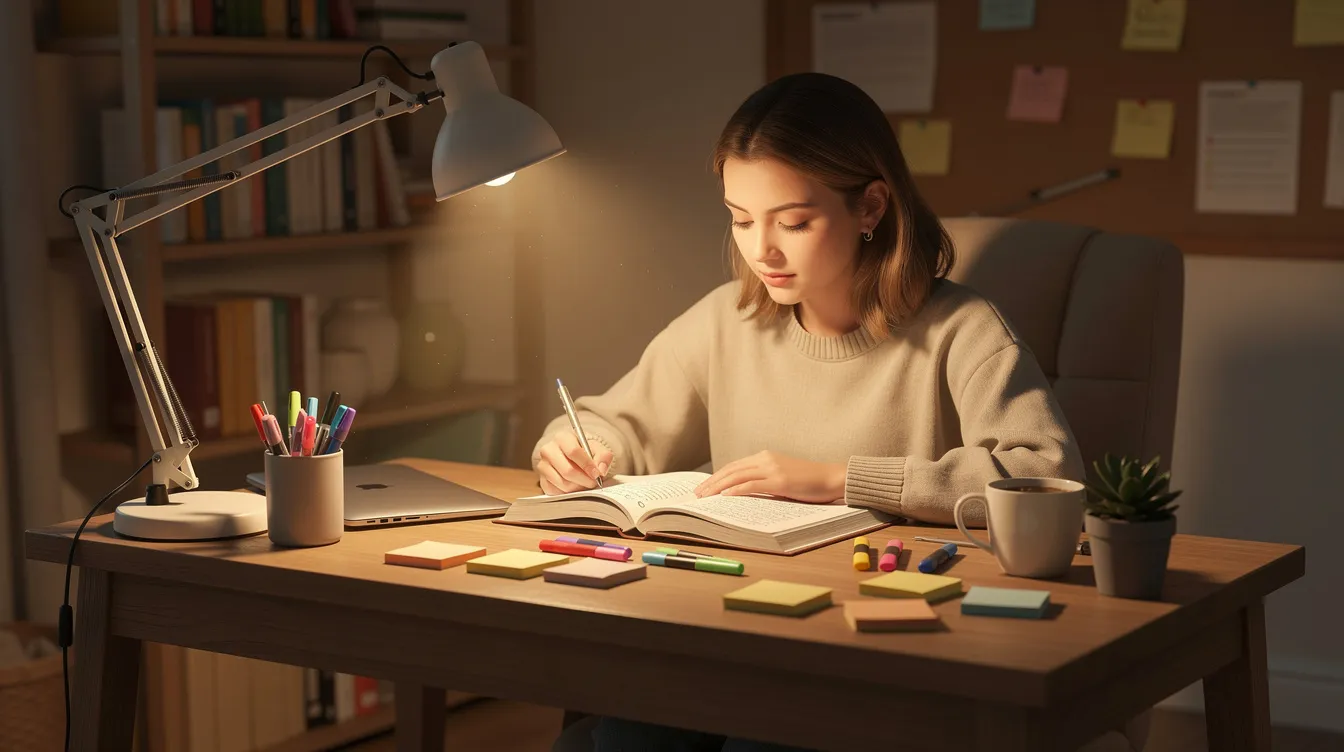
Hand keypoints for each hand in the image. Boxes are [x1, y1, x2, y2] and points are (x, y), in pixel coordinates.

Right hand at [535, 430, 613, 494]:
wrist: (572, 456)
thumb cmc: (584, 451)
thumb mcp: (597, 448)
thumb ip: (604, 456)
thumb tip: (601, 470)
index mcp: (562, 438)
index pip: (573, 452)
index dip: (587, 465)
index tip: (597, 474)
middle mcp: (548, 450)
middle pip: (567, 470)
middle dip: (584, 480)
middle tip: (594, 482)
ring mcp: (543, 466)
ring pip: (563, 483)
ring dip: (578, 487)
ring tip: (586, 483)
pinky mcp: (542, 480)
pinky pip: (557, 492)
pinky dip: (569, 493)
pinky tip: (576, 486)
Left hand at [693, 451, 845, 502]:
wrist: (832, 477)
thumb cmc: (810, 481)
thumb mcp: (783, 476)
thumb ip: (764, 480)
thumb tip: (743, 492)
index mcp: (765, 456)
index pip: (734, 466)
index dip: (716, 476)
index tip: (704, 487)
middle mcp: (766, 459)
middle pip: (731, 470)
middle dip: (711, 482)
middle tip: (697, 494)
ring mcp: (772, 469)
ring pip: (737, 476)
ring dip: (717, 487)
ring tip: (705, 497)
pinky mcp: (779, 481)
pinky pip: (752, 485)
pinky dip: (736, 490)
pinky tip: (725, 496)